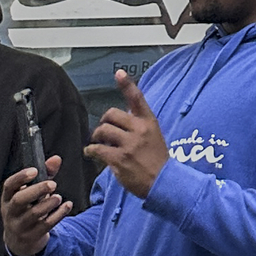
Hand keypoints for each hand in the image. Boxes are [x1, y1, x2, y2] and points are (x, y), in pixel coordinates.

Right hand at [1, 163, 70, 255]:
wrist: (20, 240)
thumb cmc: (27, 209)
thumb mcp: (32, 192)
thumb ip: (45, 174)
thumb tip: (56, 159)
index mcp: (8, 198)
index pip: (9, 186)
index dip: (20, 177)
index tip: (35, 170)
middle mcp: (11, 212)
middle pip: (19, 200)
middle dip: (37, 190)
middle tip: (52, 184)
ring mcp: (20, 225)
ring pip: (33, 214)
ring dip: (49, 203)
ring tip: (58, 197)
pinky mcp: (32, 235)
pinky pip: (46, 225)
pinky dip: (59, 214)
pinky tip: (67, 206)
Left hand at [85, 71, 169, 198]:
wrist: (164, 182)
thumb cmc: (157, 160)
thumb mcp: (153, 137)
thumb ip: (138, 126)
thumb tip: (120, 119)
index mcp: (149, 122)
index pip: (138, 99)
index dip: (127, 85)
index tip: (119, 73)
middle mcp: (139, 130)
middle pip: (112, 114)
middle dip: (104, 121)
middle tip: (102, 131)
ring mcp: (129, 144)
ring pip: (103, 130)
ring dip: (97, 137)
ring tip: (98, 144)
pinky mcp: (119, 158)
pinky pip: (97, 149)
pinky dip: (91, 151)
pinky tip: (92, 153)